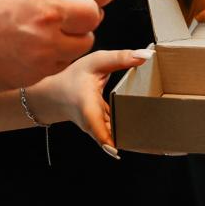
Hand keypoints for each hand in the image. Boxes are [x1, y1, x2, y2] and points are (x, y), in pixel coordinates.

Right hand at [0, 0, 103, 91]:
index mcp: (47, 11)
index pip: (90, 11)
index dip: (81, 2)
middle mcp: (47, 43)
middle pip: (86, 38)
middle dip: (76, 25)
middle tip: (54, 13)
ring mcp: (36, 66)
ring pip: (69, 56)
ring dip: (64, 42)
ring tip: (38, 28)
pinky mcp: (23, 80)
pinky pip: (49, 70)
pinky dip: (46, 57)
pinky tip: (25, 43)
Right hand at [28, 48, 149, 153]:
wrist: (55, 95)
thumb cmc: (73, 78)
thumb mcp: (95, 62)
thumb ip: (120, 58)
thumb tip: (146, 55)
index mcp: (88, 106)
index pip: (96, 128)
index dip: (107, 140)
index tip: (117, 150)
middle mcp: (91, 123)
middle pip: (111, 137)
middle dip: (129, 139)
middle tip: (148, 138)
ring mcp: (96, 131)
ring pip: (114, 138)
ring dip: (130, 136)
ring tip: (149, 134)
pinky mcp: (100, 132)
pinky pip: (113, 135)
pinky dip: (125, 132)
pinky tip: (140, 128)